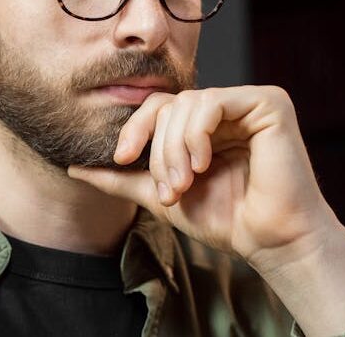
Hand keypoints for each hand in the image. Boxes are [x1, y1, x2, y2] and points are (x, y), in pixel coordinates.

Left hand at [67, 85, 336, 268]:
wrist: (268, 241)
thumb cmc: (225, 219)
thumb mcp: (161, 195)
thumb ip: (122, 178)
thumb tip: (74, 166)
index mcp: (204, 123)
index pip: (156, 107)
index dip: (134, 129)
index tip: (121, 159)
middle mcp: (226, 107)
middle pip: (168, 105)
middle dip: (158, 150)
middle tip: (169, 189)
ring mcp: (248, 102)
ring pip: (187, 104)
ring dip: (176, 148)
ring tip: (185, 183)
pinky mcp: (269, 103)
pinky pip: (214, 102)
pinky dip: (198, 134)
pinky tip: (203, 163)